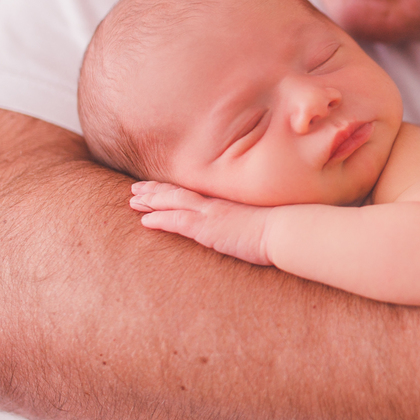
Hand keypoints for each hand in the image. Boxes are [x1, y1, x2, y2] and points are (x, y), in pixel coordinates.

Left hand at [129, 181, 272, 265]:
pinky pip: (177, 221)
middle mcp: (216, 205)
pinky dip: (159, 219)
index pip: (195, 194)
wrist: (287, 230)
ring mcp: (211, 215)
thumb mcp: (264, 225)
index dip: (176, 190)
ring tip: (132, 200)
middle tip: (136, 190)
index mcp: (227, 204)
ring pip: (173, 203)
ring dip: (151, 201)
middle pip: (179, 193)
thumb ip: (252, 225)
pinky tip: (144, 220)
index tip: (160, 188)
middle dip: (155, 191)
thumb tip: (252, 231)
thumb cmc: (283, 229)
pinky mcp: (209, 229)